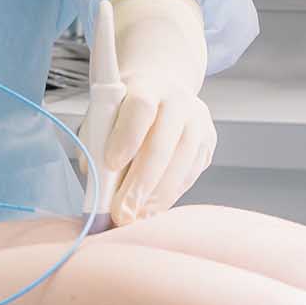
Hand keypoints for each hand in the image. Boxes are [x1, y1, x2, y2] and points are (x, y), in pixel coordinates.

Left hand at [80, 0, 215, 225]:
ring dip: (156, 197)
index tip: (110, 165)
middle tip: (121, 212)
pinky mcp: (208, 142)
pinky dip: (169, 196)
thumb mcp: (105, 114)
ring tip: (135, 217)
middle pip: (162, 145)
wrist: (161, 89)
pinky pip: (190, 175)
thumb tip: (97, 180)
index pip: (141, 110)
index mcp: (147, 87)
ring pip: (181, 164)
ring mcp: (198, 122)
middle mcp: (178, 101)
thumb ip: (97, 141)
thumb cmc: (125, 108)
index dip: (127, 138)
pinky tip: (152, 209)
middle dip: (140, 184)